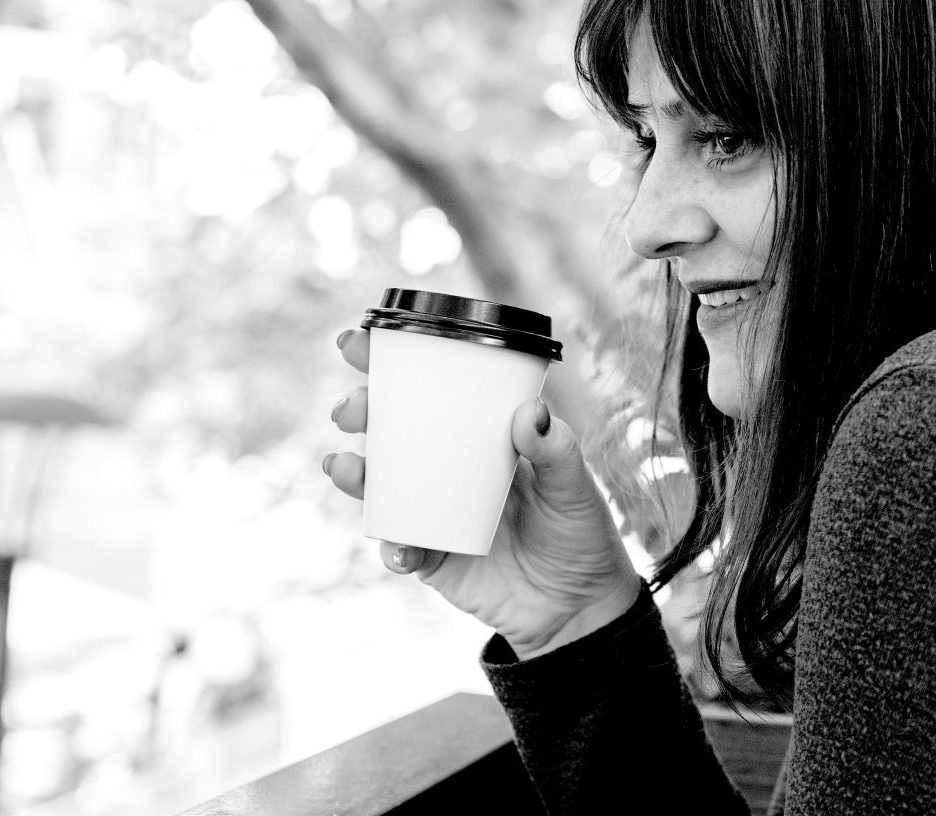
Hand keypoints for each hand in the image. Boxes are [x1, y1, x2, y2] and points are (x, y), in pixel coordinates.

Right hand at [325, 328, 641, 658]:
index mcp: (478, 434)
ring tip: (344, 466)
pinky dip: (393, 546)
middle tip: (350, 408)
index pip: (430, 389)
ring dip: (354, 473)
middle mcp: (447, 466)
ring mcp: (433, 510)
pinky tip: (398, 547)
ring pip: (380, 484)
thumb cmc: (578, 530)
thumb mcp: (575, 484)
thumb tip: (530, 412)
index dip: (388, 363)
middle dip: (359, 411)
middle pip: (390, 429)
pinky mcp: (432, 556)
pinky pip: (400, 547)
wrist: (578, 606)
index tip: (358, 342)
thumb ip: (556, 449)